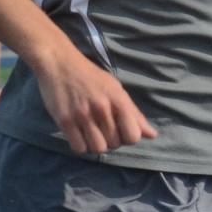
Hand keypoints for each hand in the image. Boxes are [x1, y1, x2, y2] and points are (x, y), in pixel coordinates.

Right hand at [36, 47, 156, 154]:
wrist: (59, 63)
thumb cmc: (90, 77)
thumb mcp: (116, 89)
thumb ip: (134, 113)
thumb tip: (152, 135)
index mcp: (118, 99)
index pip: (133, 136)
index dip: (128, 138)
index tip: (120, 130)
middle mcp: (102, 108)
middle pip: (115, 144)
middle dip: (111, 141)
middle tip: (102, 129)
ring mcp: (82, 115)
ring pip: (98, 149)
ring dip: (95, 145)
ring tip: (91, 133)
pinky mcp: (65, 121)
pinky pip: (79, 148)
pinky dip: (81, 146)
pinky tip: (79, 135)